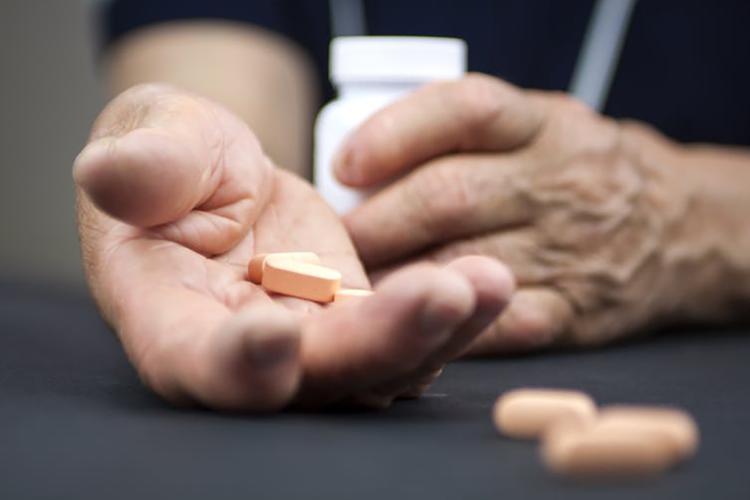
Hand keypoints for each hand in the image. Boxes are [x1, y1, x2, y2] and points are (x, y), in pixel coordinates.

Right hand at [73, 84, 513, 410]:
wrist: (225, 179)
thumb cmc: (177, 159)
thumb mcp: (155, 142)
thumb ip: (143, 166)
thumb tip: (114, 175)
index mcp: (171, 318)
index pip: (195, 360)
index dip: (232, 362)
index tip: (275, 335)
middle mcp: (246, 352)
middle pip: (311, 378)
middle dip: (376, 343)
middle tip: (440, 296)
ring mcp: (311, 343)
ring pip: (375, 366)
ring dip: (435, 333)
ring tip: (486, 282)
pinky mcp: (359, 322)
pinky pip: (410, 333)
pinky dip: (452, 314)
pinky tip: (490, 281)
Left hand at [336, 74, 692, 353]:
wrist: (676, 227)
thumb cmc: (576, 172)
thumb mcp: (536, 125)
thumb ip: (461, 135)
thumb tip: (358, 165)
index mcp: (542, 125)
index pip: (465, 110)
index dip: (394, 134)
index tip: (344, 166)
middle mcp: (558, 182)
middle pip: (446, 195)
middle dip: (373, 224)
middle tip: (334, 245)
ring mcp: (569, 250)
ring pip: (460, 266)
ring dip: (394, 281)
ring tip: (355, 287)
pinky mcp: (574, 311)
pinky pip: (497, 324)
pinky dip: (445, 325)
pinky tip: (411, 321)